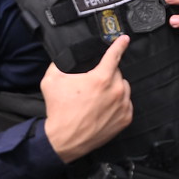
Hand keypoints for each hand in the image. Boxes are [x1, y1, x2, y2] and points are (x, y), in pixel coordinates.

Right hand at [42, 35, 132, 161]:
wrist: (63, 139)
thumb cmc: (58, 110)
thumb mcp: (51, 80)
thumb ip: (60, 63)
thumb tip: (66, 57)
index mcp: (100, 78)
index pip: (114, 55)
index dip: (119, 44)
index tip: (124, 39)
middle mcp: (115, 91)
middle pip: (117, 73)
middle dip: (106, 74)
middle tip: (92, 84)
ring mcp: (122, 106)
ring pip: (123, 87)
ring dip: (113, 88)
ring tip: (97, 97)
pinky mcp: (125, 119)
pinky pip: (126, 103)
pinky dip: (118, 103)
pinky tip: (104, 108)